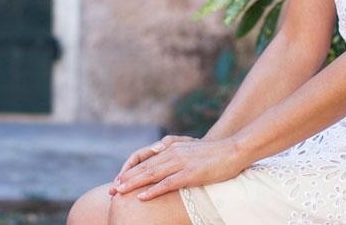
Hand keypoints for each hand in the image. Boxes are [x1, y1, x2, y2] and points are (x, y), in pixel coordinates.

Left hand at [110, 135, 248, 200]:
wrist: (233, 150)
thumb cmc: (214, 153)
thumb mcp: (190, 149)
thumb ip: (176, 153)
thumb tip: (164, 160)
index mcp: (172, 148)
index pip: (145, 160)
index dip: (130, 170)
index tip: (118, 180)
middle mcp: (173, 153)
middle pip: (144, 167)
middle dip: (126, 178)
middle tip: (112, 189)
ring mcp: (180, 163)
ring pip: (151, 174)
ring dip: (133, 184)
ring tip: (119, 191)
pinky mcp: (189, 174)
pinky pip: (167, 183)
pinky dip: (152, 190)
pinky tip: (142, 197)